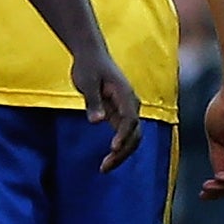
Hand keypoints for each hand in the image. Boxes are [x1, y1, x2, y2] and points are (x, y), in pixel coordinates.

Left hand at [71, 51, 140, 171]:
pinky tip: (107, 159)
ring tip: (104, 167)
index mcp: (125, 95)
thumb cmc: (89, 66)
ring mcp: (127, 110)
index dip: (123, 135)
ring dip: (122, 154)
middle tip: (104, 167)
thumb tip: (97, 121)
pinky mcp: (120, 114)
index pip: (130, 119)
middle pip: (135, 133)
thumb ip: (93, 102)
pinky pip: (125, 134)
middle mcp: (131, 104)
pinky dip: (119, 148)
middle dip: (123, 152)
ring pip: (133, 137)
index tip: (113, 148)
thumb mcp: (87, 82)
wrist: (92, 55)